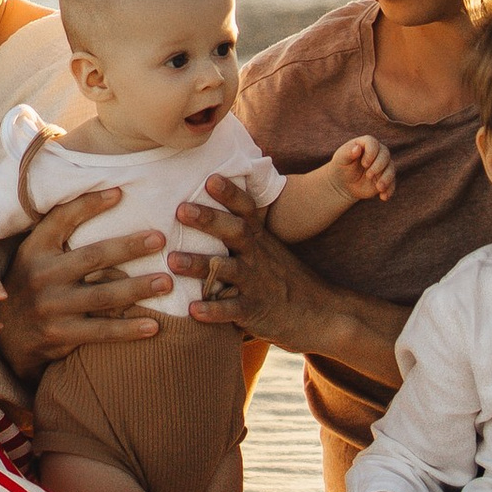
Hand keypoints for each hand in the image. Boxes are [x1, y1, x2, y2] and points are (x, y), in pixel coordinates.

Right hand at [0, 185, 169, 383]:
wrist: (5, 335)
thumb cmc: (32, 283)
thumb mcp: (34, 253)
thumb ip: (60, 230)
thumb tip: (109, 195)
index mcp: (35, 249)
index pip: (62, 219)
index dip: (90, 204)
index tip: (120, 193)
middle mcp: (41, 275)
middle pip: (92, 256)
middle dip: (129, 246)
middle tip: (160, 239)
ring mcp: (50, 307)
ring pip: (102, 296)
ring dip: (138, 288)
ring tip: (166, 282)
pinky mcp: (59, 335)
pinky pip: (100, 331)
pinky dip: (128, 329)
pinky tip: (153, 326)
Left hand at [174, 178, 351, 352]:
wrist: (319, 313)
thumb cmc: (283, 277)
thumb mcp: (268, 248)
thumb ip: (242, 230)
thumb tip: (212, 197)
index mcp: (259, 238)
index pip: (246, 210)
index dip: (230, 193)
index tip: (211, 178)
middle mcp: (257, 255)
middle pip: (235, 232)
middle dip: (208, 219)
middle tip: (181, 209)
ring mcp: (256, 283)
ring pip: (227, 270)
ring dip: (199, 264)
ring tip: (172, 261)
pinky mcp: (255, 310)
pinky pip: (233, 310)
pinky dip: (213, 310)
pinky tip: (192, 311)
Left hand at [328, 134, 394, 202]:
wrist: (343, 183)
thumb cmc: (341, 167)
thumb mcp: (341, 159)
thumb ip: (348, 152)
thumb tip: (357, 148)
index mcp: (365, 144)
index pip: (373, 143)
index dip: (371, 153)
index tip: (364, 164)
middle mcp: (377, 152)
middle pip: (385, 154)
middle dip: (379, 166)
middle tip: (368, 176)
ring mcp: (383, 166)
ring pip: (391, 168)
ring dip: (387, 178)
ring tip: (379, 188)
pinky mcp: (385, 178)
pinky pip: (392, 183)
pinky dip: (389, 190)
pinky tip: (383, 197)